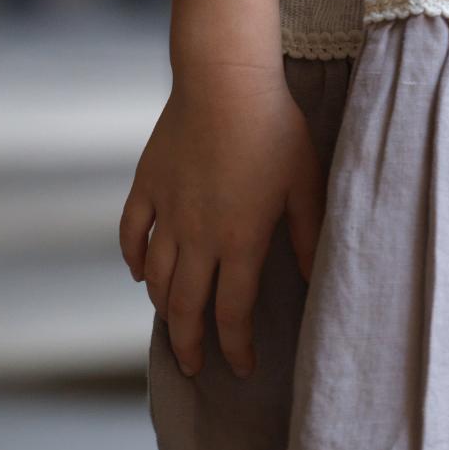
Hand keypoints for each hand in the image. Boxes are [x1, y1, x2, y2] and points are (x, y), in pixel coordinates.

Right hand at [120, 60, 324, 378]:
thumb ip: (309, 235)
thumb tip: (317, 279)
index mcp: (241, 240)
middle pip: (186, 306)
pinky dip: (131, 259)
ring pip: (155, 277)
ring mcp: (168, 212)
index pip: (233, 311)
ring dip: (161, 309)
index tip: (241, 368)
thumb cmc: (275, 129)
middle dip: (190, 344)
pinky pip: (131, 233)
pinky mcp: (147, 186)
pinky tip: (138, 274)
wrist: (225, 81)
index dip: (235, 347)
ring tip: (171, 326)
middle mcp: (198, 236)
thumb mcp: (305, 184)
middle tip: (194, 367)